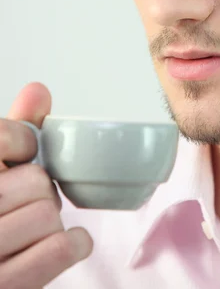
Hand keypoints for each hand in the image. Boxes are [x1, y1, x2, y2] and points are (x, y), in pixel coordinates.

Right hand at [0, 82, 92, 288]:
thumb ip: (9, 135)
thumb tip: (37, 90)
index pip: (1, 138)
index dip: (22, 140)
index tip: (26, 150)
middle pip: (34, 181)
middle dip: (41, 189)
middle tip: (28, 200)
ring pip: (48, 214)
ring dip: (53, 221)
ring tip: (36, 227)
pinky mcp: (3, 288)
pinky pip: (56, 249)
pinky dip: (73, 244)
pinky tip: (69, 242)